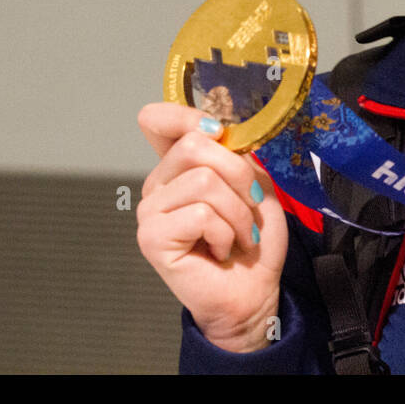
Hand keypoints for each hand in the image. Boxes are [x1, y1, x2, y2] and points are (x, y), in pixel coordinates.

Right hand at [136, 102, 288, 351]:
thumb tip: (218, 128)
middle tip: (248, 206)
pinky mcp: (151, 237)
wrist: (254, 288)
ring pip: (203, 181)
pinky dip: (225, 233)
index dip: (187, 115)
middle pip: (195, 144)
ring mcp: (150, 211)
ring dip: (237, 212)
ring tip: (238, 234)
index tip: (218, 131)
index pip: (158, 119)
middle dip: (238, 175)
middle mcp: (158, 184)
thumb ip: (234, 152)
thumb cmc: (252, 239)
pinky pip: (200, 214)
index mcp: (178, 166)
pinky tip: (220, 249)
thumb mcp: (253, 183)